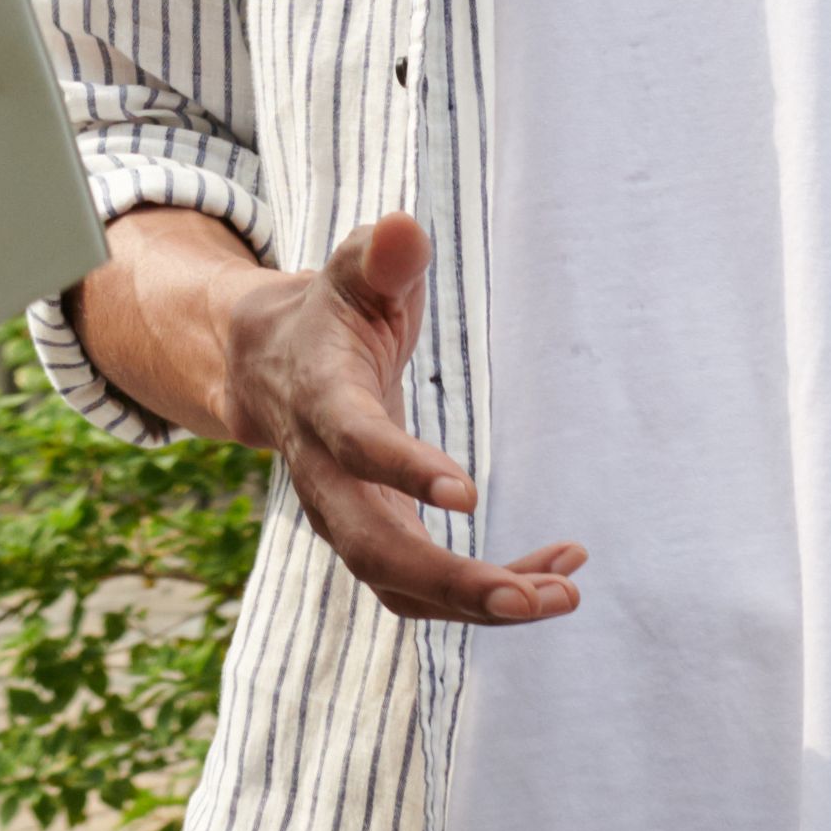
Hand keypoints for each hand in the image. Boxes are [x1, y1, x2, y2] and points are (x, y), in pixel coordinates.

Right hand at [183, 210, 582, 628]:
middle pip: (373, 549)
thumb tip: (403, 226)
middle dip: (449, 583)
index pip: (356, 443)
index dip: (404, 468)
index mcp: (321, 400)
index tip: (468, 494)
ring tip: (561, 597)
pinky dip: (491, 591)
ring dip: (478, 604)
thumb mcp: (349, 270)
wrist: (269, 366)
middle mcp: (325, 476)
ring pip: (400, 589)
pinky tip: (557, 572)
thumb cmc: (330, 310)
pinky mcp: (379, 538)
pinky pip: (427, 589)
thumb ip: (379, 256)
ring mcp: (348, 518)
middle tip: (528, 599)